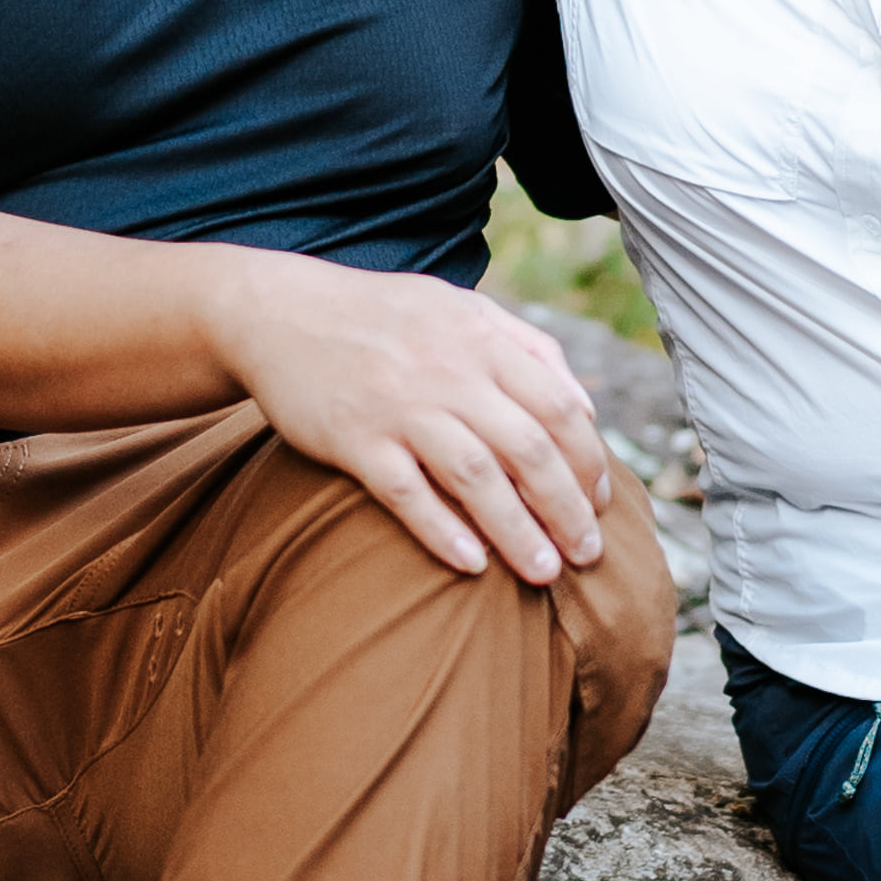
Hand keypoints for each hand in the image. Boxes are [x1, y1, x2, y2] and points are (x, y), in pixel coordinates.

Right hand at [204, 254, 609, 584]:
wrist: (279, 312)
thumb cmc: (383, 316)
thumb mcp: (461, 308)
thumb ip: (528, 347)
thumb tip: (586, 407)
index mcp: (481, 340)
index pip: (558, 407)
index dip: (589, 461)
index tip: (601, 503)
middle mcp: (447, 372)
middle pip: (527, 449)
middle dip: (567, 509)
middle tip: (589, 555)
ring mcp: (399, 406)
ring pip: (475, 476)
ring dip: (518, 530)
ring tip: (546, 572)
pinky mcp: (353, 438)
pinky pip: (405, 492)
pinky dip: (441, 531)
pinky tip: (472, 567)